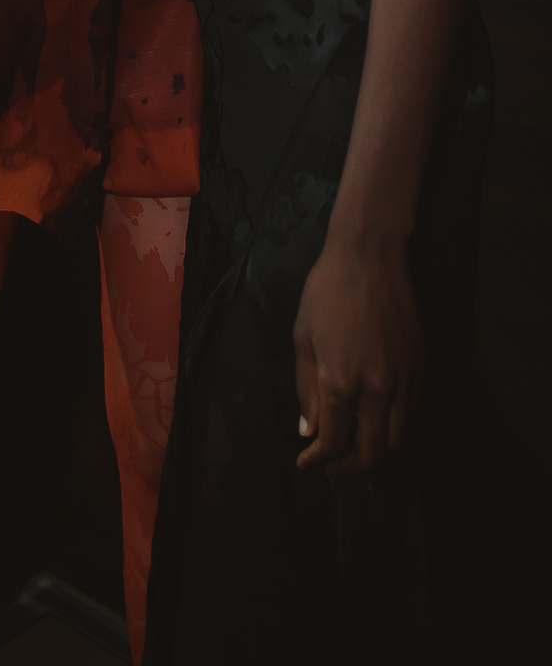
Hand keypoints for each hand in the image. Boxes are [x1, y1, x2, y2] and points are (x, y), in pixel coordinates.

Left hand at [294, 231, 423, 477]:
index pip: (333, 443)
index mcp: (340, 383)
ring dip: (376, 455)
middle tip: (332, 466)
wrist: (370, 255)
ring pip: (398, 441)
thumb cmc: (327, 291)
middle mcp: (377, 389)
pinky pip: (413, 414)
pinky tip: (377, 422)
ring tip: (355, 450)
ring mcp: (404, 380)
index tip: (306, 462)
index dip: (317, 460)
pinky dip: (395, 429)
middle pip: (372, 455)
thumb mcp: (303, 338)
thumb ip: (306, 389)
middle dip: (349, 470)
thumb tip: (308, 431)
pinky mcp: (422, 367)